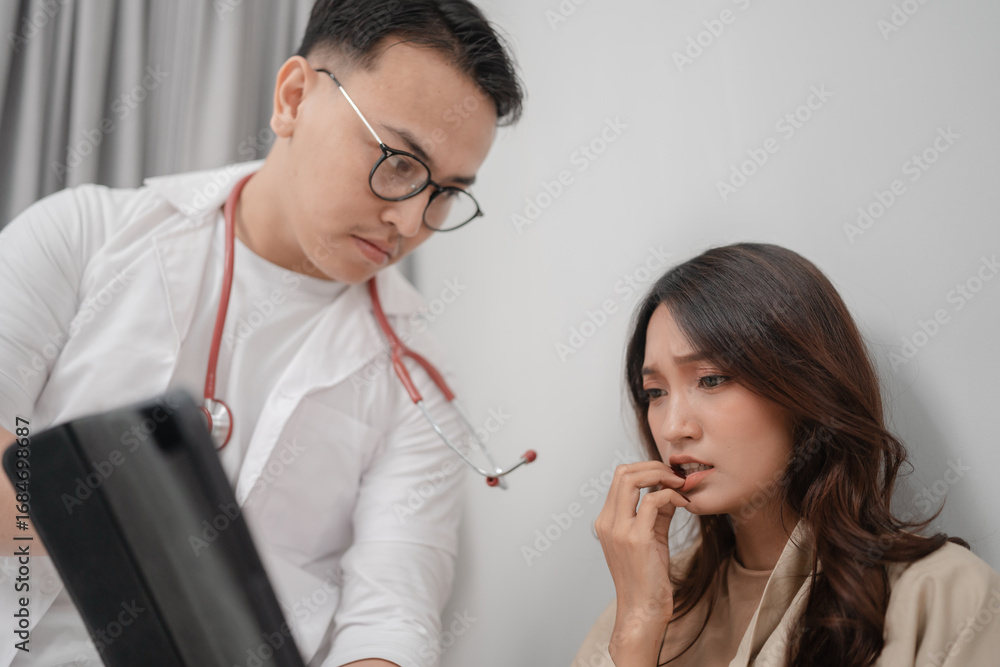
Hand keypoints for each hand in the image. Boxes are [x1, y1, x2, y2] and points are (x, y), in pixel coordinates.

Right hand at [594, 461, 688, 664]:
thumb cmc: (647, 579)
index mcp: (606, 521)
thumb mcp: (651, 539)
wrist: (643, 610)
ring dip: (660, 474)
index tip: (668, 475)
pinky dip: (671, 495)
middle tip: (675, 475)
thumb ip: (656, 513)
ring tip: (679, 483)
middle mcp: (607, 522)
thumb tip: (669, 490)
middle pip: (623, 472)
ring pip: (632, 479)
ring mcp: (619, 529)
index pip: (620, 477)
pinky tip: (684, 503)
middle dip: (653, 466)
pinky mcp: (636, 538)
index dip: (645, 469)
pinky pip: (654, 500)